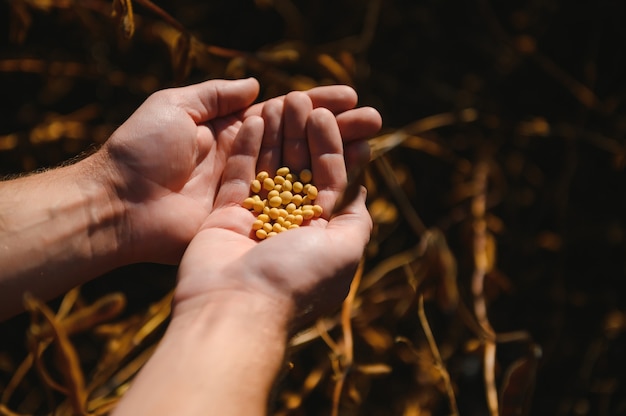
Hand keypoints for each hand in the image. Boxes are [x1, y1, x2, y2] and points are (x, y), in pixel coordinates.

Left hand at [100, 78, 381, 264]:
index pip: (284, 114)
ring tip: (369, 144)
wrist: (120, 204)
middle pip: (301, 141)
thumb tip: (257, 86)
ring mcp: (251, 191)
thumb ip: (215, 96)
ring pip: (301, 170)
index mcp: (231, 132)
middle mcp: (248, 160)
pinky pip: (287, 201)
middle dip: (337, 129)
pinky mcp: (249, 218)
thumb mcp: (174, 107)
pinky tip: (345, 180)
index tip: (349, 98)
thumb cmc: (142, 151)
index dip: (316, 105)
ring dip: (335, 157)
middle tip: (373, 120)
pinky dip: (314, 190)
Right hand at [172, 91, 377, 330]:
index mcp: (320, 233)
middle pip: (300, 168)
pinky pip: (238, 174)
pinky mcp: (225, 215)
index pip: (331, 181)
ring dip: (278, 132)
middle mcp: (289, 224)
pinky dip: (247, 146)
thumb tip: (364, 192)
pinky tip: (255, 116)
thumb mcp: (345, 249)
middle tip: (304, 97)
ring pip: (270, 166)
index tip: (335, 115)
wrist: (236, 306)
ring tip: (284, 98)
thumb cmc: (298, 278)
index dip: (334, 148)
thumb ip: (356, 217)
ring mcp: (256, 218)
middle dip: (304, 133)